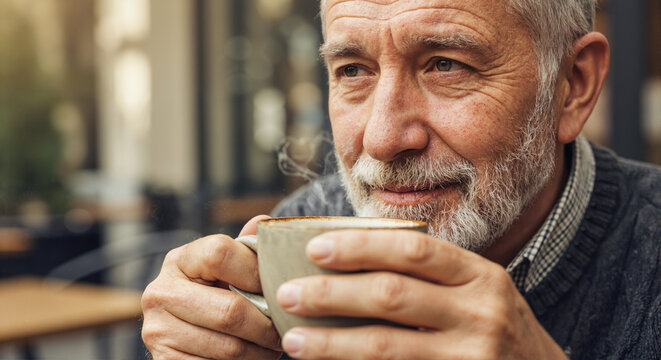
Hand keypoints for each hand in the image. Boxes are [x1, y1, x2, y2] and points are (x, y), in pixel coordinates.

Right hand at [141, 215, 281, 358]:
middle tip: (286, 329)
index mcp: (180, 260)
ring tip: (274, 345)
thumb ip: (246, 249)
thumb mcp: (229, 269)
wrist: (186, 336)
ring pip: (229, 347)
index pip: (221, 253)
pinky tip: (253, 358)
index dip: (258, 272)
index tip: (279, 287)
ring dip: (261, 352)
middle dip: (267, 325)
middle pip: (230, 311)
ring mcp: (158, 330)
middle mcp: (160, 292)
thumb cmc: (218, 295)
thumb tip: (264, 221)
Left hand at [276, 230, 567, 359]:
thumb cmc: (495, 329)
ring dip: (332, 343)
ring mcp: (472, 357)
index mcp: (481, 275)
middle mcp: (481, 313)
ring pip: (386, 347)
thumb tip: (351, 259)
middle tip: (288, 293)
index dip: (360, 247)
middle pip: (391, 295)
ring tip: (294, 340)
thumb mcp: (477, 291)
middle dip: (331, 294)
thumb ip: (431, 275)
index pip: (413, 250)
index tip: (315, 247)